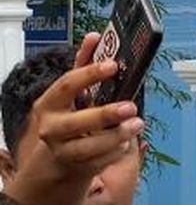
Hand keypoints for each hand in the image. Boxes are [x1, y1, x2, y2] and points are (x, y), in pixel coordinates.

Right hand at [0, 33, 146, 204]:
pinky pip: (100, 160)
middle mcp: (52, 128)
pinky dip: (116, 150)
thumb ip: (84, 64)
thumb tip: (95, 36)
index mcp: (49, 104)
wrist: (59, 158)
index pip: (66, 86)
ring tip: (137, 124)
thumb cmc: (71, 117)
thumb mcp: (73, 92)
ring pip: (90, 147)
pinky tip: (127, 141)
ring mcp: (64, 150)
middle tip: (131, 106)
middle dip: (105, 114)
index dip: (89, 74)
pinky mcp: (78, 168)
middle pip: (76, 122)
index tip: (113, 65)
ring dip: (117, 135)